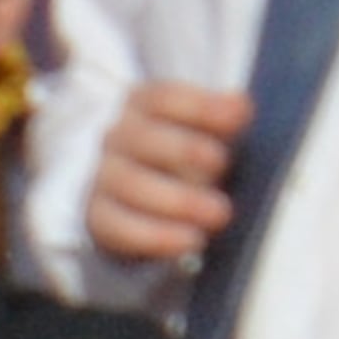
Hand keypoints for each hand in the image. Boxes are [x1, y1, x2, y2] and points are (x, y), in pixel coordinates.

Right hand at [85, 77, 250, 269]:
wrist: (143, 205)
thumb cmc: (183, 160)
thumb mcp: (205, 132)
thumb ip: (222, 120)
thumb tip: (238, 108)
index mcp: (142, 106)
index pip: (164, 98)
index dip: (201, 106)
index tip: (238, 117)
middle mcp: (117, 138)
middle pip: (143, 138)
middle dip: (186, 150)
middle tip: (222, 165)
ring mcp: (104, 179)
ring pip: (131, 185)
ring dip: (178, 200)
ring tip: (218, 214)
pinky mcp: (99, 220)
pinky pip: (120, 229)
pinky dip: (158, 236)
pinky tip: (192, 240)